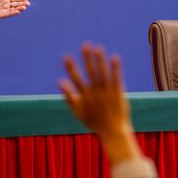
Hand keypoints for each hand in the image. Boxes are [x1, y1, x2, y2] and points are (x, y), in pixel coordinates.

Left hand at [0, 0, 29, 19]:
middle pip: (16, 4)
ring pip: (14, 9)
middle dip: (22, 4)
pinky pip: (9, 13)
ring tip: (24, 7)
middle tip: (28, 3)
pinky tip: (18, 11)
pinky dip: (14, 12)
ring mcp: (6, 10)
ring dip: (19, 8)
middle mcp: (8, 5)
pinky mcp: (4, 15)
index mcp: (7, 0)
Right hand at [59, 43, 140, 165]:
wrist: (113, 132)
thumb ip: (68, 97)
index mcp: (85, 97)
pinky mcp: (118, 93)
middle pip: (90, 73)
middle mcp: (95, 93)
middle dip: (87, 59)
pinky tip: (115, 57)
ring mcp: (107, 93)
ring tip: (98, 48)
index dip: (70, 68)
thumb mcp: (78, 112)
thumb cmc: (95, 123)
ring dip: (100, 60)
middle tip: (85, 45)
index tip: (65, 57)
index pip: (76, 80)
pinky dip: (115, 68)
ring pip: (103, 73)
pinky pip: (116, 78)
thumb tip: (59, 82)